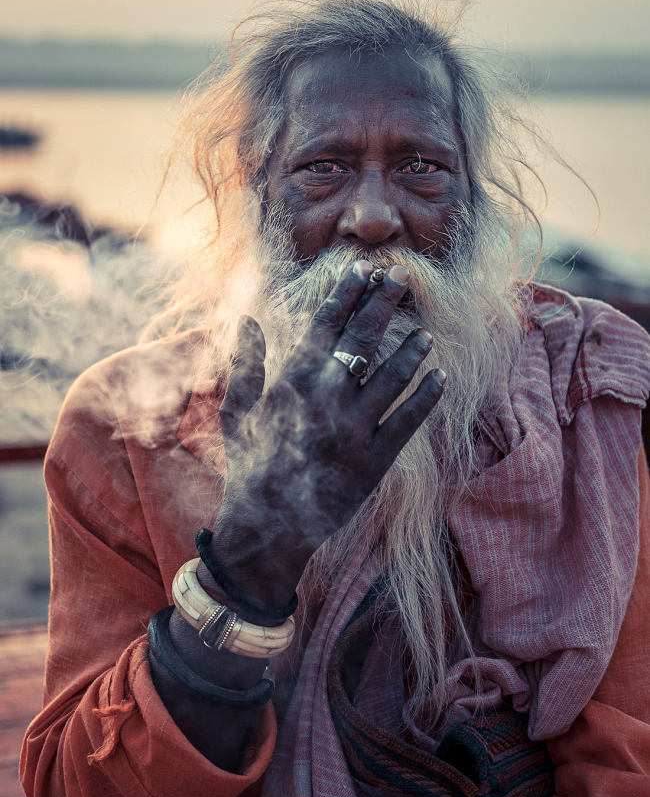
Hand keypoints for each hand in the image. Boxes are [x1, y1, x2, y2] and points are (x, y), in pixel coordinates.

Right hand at [207, 261, 445, 608]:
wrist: (266, 526)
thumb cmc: (250, 464)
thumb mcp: (237, 410)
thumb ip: (246, 363)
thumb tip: (248, 320)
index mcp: (292, 380)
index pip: (326, 324)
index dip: (348, 293)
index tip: (364, 269)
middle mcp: (326, 397)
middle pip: (363, 337)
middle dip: (383, 301)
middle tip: (401, 275)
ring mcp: (353, 428)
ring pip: (393, 375)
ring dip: (412, 348)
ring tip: (426, 331)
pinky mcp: (375, 459)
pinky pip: (408, 420)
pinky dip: (427, 396)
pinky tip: (440, 376)